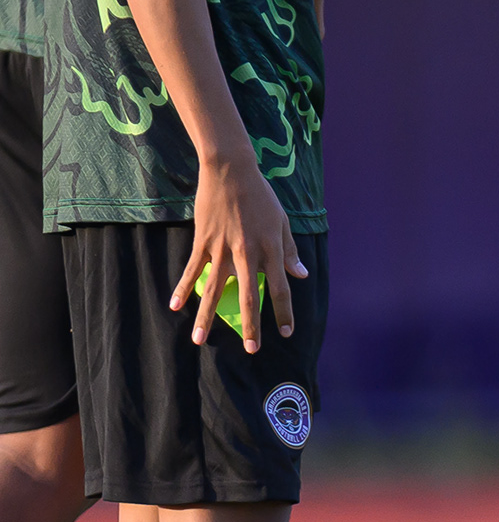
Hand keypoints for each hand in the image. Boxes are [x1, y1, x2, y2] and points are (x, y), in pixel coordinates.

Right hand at [178, 150, 299, 350]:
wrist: (231, 172)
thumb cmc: (261, 196)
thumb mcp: (282, 222)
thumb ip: (289, 251)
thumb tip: (300, 275)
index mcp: (270, 249)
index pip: (281, 289)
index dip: (284, 312)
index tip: (286, 332)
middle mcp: (247, 254)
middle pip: (249, 297)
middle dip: (250, 326)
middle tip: (251, 349)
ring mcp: (223, 249)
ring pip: (214, 291)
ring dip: (207, 318)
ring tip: (200, 341)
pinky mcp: (202, 242)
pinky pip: (191, 271)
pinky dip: (181, 289)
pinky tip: (174, 306)